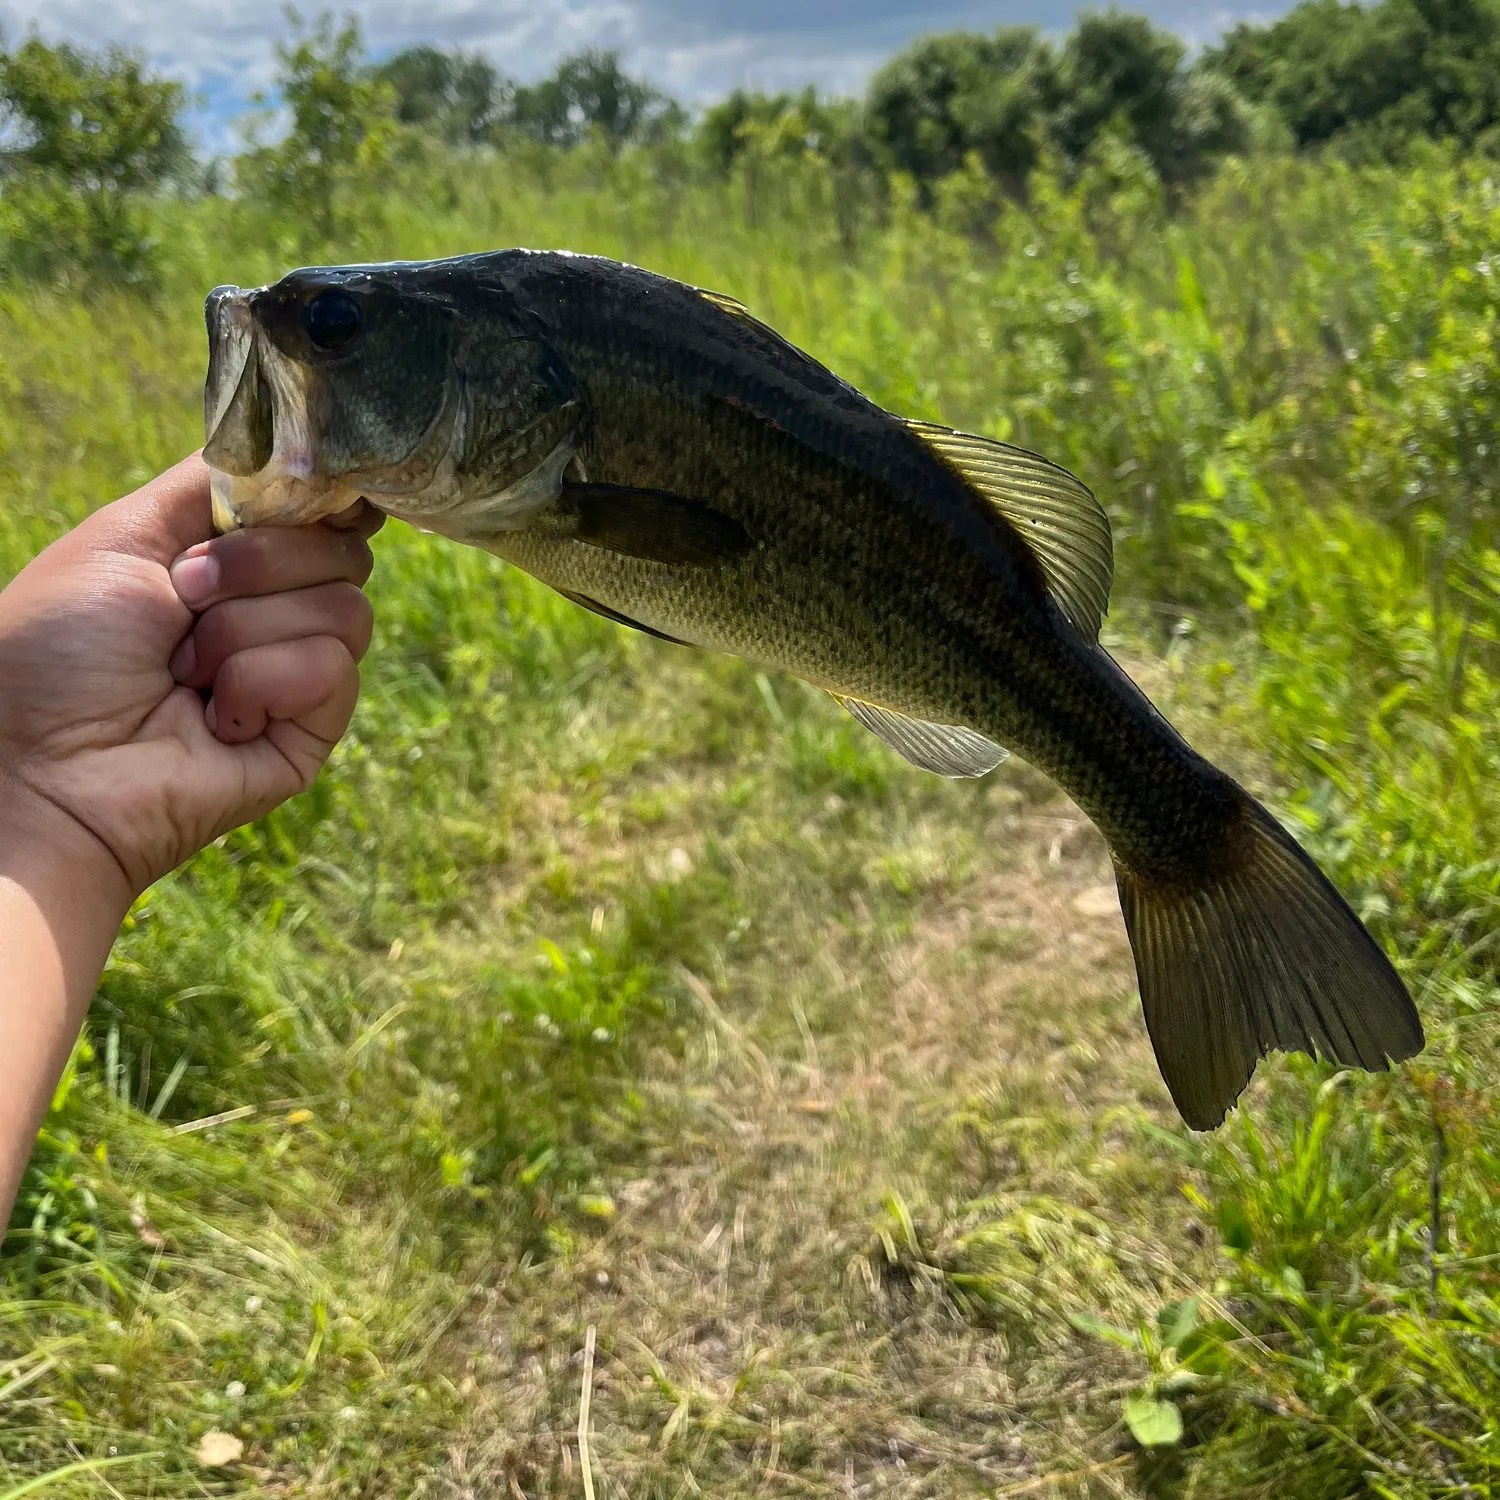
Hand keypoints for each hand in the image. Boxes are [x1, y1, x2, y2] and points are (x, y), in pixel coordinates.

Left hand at [0, 453, 380, 906]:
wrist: (41, 766)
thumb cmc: (58, 652)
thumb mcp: (126, 532)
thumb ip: (213, 483)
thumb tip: (305, 452)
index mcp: (234, 562)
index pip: (319, 510)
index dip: (318, 499)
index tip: (304, 495)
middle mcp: (272, 613)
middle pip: (343, 551)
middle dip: (257, 565)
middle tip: (185, 600)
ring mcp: (296, 676)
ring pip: (346, 609)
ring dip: (244, 633)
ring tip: (185, 675)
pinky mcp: (311, 732)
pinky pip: (331, 669)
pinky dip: (260, 683)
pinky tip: (214, 717)